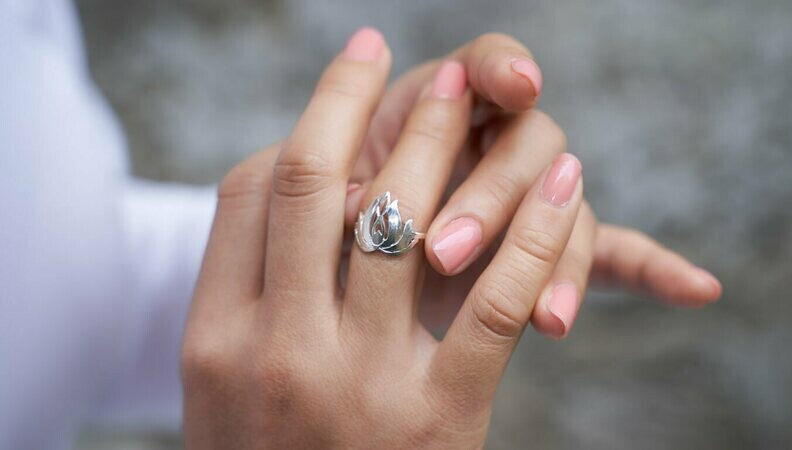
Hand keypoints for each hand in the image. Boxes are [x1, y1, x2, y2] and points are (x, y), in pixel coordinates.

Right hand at [183, 28, 585, 447]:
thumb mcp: (221, 391)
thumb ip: (244, 299)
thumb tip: (290, 193)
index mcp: (212, 340)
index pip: (249, 194)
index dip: (299, 128)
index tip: (337, 91)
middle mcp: (274, 353)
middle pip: (321, 188)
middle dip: (356, 102)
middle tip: (391, 53)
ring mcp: (356, 387)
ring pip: (408, 226)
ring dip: (446, 144)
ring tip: (470, 89)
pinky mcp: (437, 421)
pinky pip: (494, 304)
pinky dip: (533, 234)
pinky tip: (558, 183)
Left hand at [344, 33, 721, 336]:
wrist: (348, 289)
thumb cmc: (323, 232)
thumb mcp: (319, 206)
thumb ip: (333, 191)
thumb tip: (347, 209)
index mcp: (439, 109)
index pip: (486, 66)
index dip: (502, 65)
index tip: (517, 83)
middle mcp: (495, 144)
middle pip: (527, 143)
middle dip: (491, 195)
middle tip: (442, 253)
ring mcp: (532, 198)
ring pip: (566, 206)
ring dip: (556, 254)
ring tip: (545, 319)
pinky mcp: (552, 252)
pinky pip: (613, 254)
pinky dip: (654, 271)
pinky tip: (697, 290)